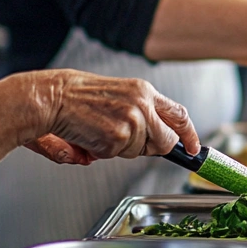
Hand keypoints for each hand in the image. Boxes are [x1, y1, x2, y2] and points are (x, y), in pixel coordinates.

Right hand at [26, 70, 199, 165]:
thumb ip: (140, 113)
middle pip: (166, 140)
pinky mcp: (119, 137)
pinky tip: (91, 136)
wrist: (52, 97)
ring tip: (99, 131)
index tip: (194, 148)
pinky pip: (119, 156)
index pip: (179, 114)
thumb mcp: (118, 95)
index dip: (189, 135)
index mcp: (144, 91)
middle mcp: (143, 104)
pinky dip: (104, 152)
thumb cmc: (78, 96)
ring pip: (141, 152)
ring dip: (121, 149)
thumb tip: (158, 140)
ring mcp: (133, 121)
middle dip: (151, 148)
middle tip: (126, 141)